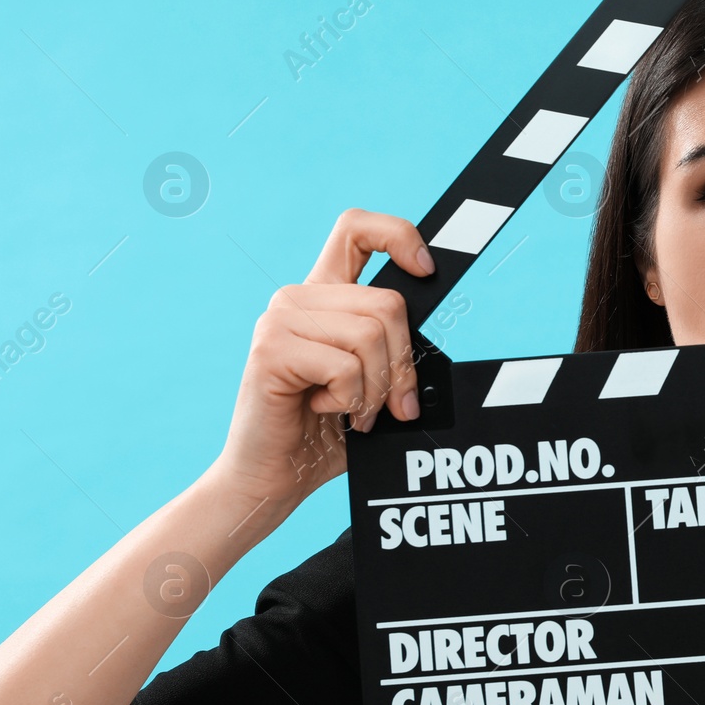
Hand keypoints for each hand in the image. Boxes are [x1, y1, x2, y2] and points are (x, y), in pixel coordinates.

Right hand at [209, 208, 434, 506]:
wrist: (275, 475)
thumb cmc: (325, 431)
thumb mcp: (372, 381)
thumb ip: (392, 350)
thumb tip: (433, 346)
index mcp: (323, 294)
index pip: (356, 229)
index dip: (398, 235)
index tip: (427, 268)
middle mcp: (297, 297)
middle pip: (387, 303)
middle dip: (402, 364)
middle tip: (392, 406)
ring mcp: (279, 319)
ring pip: (371, 335)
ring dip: (375, 389)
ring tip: (352, 412)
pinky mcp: (270, 350)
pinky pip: (345, 366)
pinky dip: (350, 400)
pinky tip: (324, 410)